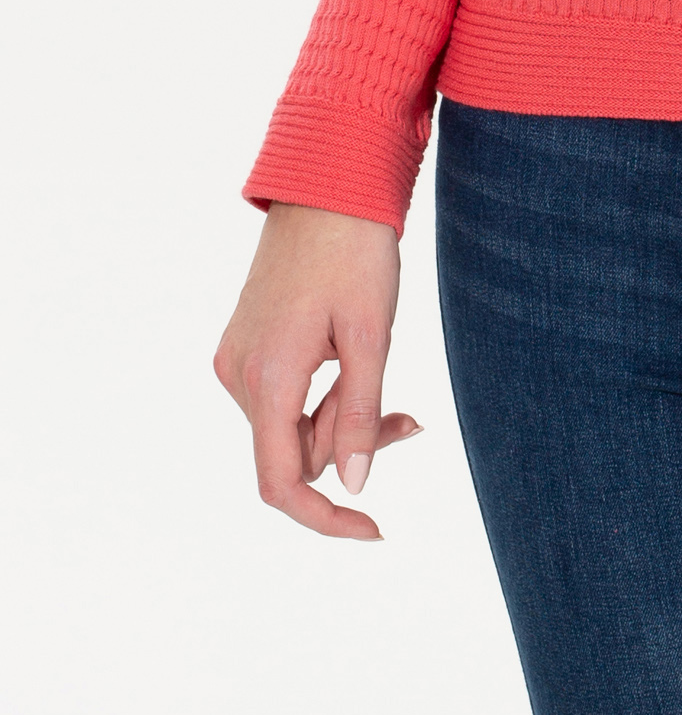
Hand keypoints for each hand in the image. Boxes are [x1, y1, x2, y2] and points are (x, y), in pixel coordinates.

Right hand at [213, 203, 421, 539]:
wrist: (326, 185)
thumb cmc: (356, 251)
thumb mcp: (372, 335)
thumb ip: (360, 414)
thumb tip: (351, 486)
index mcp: (268, 378)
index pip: (282, 483)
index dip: (325, 518)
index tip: (372, 529)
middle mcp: (239, 375)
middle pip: (296, 452)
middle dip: (350, 444)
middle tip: (409, 417)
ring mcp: (237, 358)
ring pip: (292, 426)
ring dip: (340, 417)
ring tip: (386, 379)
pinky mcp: (246, 344)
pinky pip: (284, 397)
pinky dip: (322, 396)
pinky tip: (355, 363)